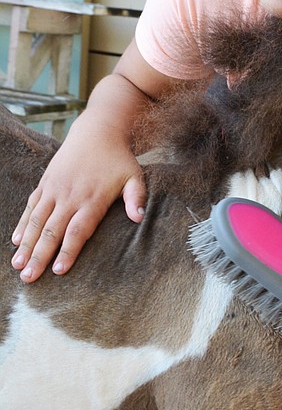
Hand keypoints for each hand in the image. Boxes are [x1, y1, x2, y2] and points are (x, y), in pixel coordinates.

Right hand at [11, 126, 146, 281]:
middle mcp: (69, 196)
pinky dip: (22, 224)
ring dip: (26, 245)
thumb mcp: (134, 176)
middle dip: (39, 256)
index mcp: (92, 199)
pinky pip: (31, 207)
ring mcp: (54, 189)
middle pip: (51, 231)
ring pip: (36, 221)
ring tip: (18, 265)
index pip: (77, 231)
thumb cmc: (118, 159)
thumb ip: (136, 198)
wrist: (97, 131)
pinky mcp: (45, 183)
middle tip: (29, 278)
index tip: (58, 271)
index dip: (67, 252)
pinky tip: (15, 241)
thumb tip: (139, 218)